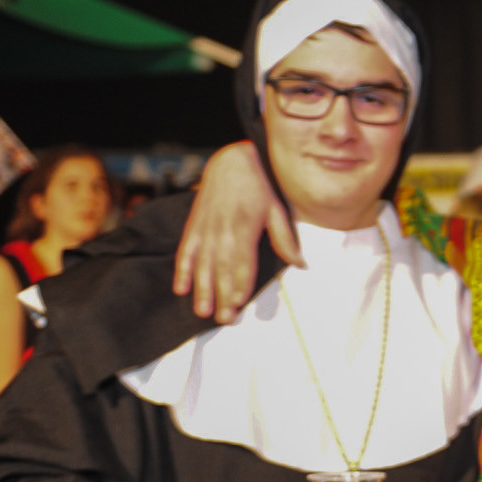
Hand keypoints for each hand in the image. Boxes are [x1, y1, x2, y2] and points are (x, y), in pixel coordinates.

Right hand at [175, 141, 299, 323]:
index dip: (239, 284)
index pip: (242, 262)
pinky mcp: (193, 226)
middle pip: (221, 269)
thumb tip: (301, 264)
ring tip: (202, 312)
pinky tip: (180, 289)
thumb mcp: (277, 210)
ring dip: (201, 289)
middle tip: (223, 320)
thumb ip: (285, 239)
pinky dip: (181, 270)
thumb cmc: (260, 186)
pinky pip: (185, 251)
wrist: (232, 162)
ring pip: (201, 264)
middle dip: (222, 296)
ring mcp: (205, 229)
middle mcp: (222, 231)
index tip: (238, 304)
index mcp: (244, 228)